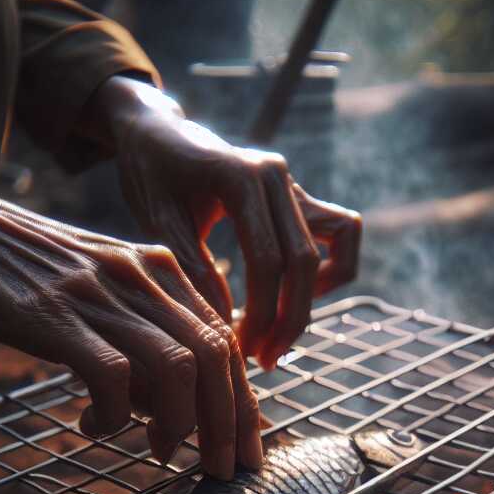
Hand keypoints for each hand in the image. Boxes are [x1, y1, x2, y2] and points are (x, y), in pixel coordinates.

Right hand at [0, 177, 262, 479]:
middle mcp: (140, 274)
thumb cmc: (19, 272)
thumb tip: (169, 409)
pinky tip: (92, 425)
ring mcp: (99, 292)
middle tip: (222, 472)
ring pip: (176, 368)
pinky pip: (112, 378)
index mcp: (158, 268)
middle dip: (229, 424)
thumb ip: (140, 338)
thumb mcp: (98, 292)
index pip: (225, 340)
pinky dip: (113, 416)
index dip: (244, 402)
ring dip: (179, 425)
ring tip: (158, 452)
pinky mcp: (54, 315)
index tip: (248, 450)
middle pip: (215, 356)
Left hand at [90, 77, 361, 368]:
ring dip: (314, 297)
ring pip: (336, 247)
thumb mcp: (158, 223)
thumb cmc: (150, 175)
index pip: (268, 261)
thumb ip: (193, 271)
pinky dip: (333, 268)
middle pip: (304, 261)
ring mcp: (293, 185)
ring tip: (281, 332)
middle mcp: (277, 176)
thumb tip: (227, 327)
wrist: (156, 133)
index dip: (262, 315)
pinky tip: (297, 295)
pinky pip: (342, 232)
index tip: (244, 353)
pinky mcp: (299, 197)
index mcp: (241, 177)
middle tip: (263, 360)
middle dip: (288, 320)